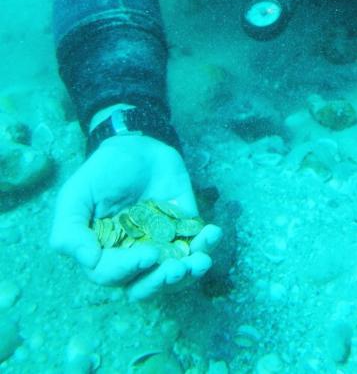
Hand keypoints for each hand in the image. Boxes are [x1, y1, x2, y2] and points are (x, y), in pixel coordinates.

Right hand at [50, 134, 220, 300]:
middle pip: (145, 285)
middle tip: (177, 269)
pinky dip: (207, 244)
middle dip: (162, 282)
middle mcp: (132, 255)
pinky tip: (213, 233)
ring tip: (202, 261)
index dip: (129, 270)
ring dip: (189, 273)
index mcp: (103, 253)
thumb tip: (89, 262)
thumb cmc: (102, 171)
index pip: (113, 276)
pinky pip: (197, 246)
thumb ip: (70, 230)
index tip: (147, 255)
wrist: (136, 144)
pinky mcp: (184, 229)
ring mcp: (161, 244)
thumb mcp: (76, 195)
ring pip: (174, 275)